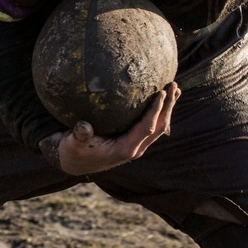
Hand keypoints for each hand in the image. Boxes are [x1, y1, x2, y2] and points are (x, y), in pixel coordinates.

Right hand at [40, 82, 179, 174]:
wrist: (74, 162)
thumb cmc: (72, 151)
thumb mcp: (72, 143)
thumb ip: (79, 135)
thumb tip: (82, 127)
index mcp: (124, 149)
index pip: (146, 128)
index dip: (156, 111)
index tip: (162, 93)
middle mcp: (135, 148)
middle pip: (159, 127)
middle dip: (168, 107)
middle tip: (173, 85)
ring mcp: (137, 145)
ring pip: (159, 127)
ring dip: (167, 109)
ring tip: (175, 89)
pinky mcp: (134, 141)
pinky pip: (151, 126)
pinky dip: (159, 112)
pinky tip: (162, 98)